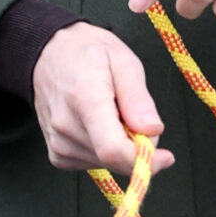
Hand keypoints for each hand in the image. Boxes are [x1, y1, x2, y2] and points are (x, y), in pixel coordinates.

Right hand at [33, 23, 173, 179]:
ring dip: (120, 146)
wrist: (49, 54)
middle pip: (114, 158)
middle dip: (137, 146)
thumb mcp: (123, 62)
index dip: (145, 160)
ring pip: (106, 163)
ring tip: (112, 112)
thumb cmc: (89, 53)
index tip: (166, 157)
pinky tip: (100, 125)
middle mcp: (66, 126)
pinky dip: (105, 149)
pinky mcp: (56, 154)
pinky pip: (92, 162)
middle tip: (135, 114)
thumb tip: (153, 131)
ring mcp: (58, 143)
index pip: (112, 149)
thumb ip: (138, 98)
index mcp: (85, 99)